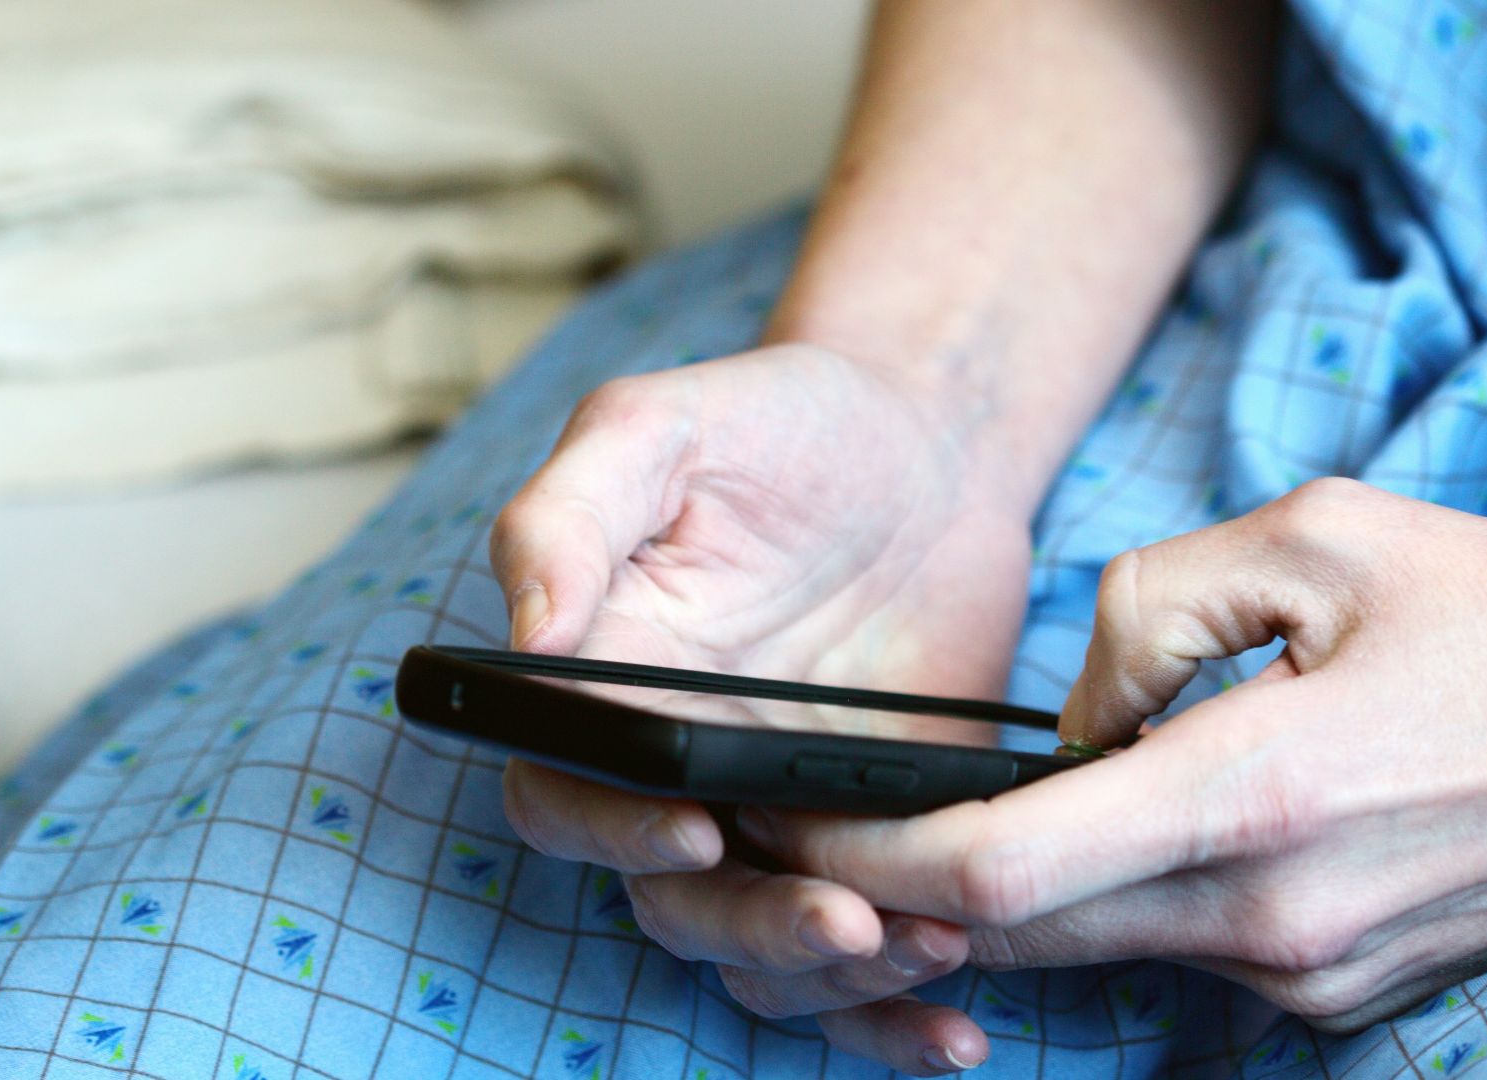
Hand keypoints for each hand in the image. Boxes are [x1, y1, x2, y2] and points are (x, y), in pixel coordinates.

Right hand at [491, 344, 1035, 1072]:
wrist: (926, 443)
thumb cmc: (782, 421)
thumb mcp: (662, 425)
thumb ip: (570, 513)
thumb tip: (525, 637)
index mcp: (606, 685)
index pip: (566, 794)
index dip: (613, 831)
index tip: (697, 830)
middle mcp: (678, 770)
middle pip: (675, 903)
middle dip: (756, 932)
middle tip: (848, 926)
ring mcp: (777, 813)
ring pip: (767, 952)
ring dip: (839, 983)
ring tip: (934, 952)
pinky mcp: (871, 836)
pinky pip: (862, 947)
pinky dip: (898, 1006)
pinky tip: (960, 1027)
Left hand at [733, 476, 1486, 1047]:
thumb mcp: (1315, 535)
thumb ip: (1147, 613)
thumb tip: (1074, 722)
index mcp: (1260, 794)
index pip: (1005, 874)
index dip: (873, 866)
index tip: (791, 833)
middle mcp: (1277, 918)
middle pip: (1029, 935)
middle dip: (916, 894)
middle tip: (839, 828)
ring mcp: (1315, 974)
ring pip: (1106, 945)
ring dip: (1032, 891)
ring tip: (997, 806)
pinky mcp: (1345, 992)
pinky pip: (1190, 951)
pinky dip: (1131, 898)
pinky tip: (1147, 822)